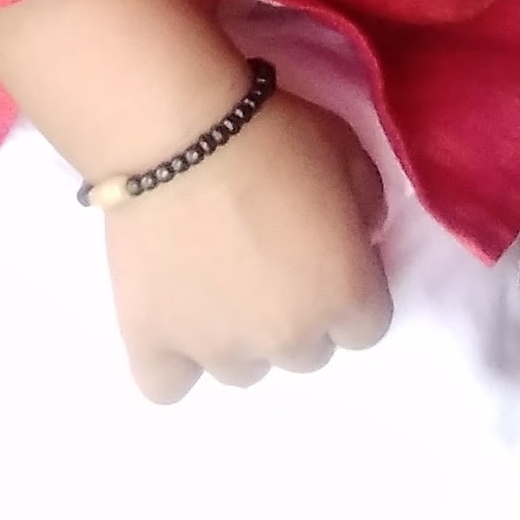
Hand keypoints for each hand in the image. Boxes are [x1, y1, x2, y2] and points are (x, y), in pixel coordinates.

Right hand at [105, 89, 390, 402]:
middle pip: (306, 353)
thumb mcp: (349, 151)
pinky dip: (173, 362)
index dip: (348, 289)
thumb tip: (358, 236)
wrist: (179, 133)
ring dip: (240, 335)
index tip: (326, 255)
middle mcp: (287, 337)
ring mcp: (217, 347)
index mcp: (344, 294)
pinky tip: (173, 323)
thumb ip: (368, 204)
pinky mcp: (152, 342)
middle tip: (268, 259)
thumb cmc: (273, 135)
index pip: (365, 327)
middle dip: (297, 312)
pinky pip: (166, 386)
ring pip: (243, 370)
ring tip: (216, 280)